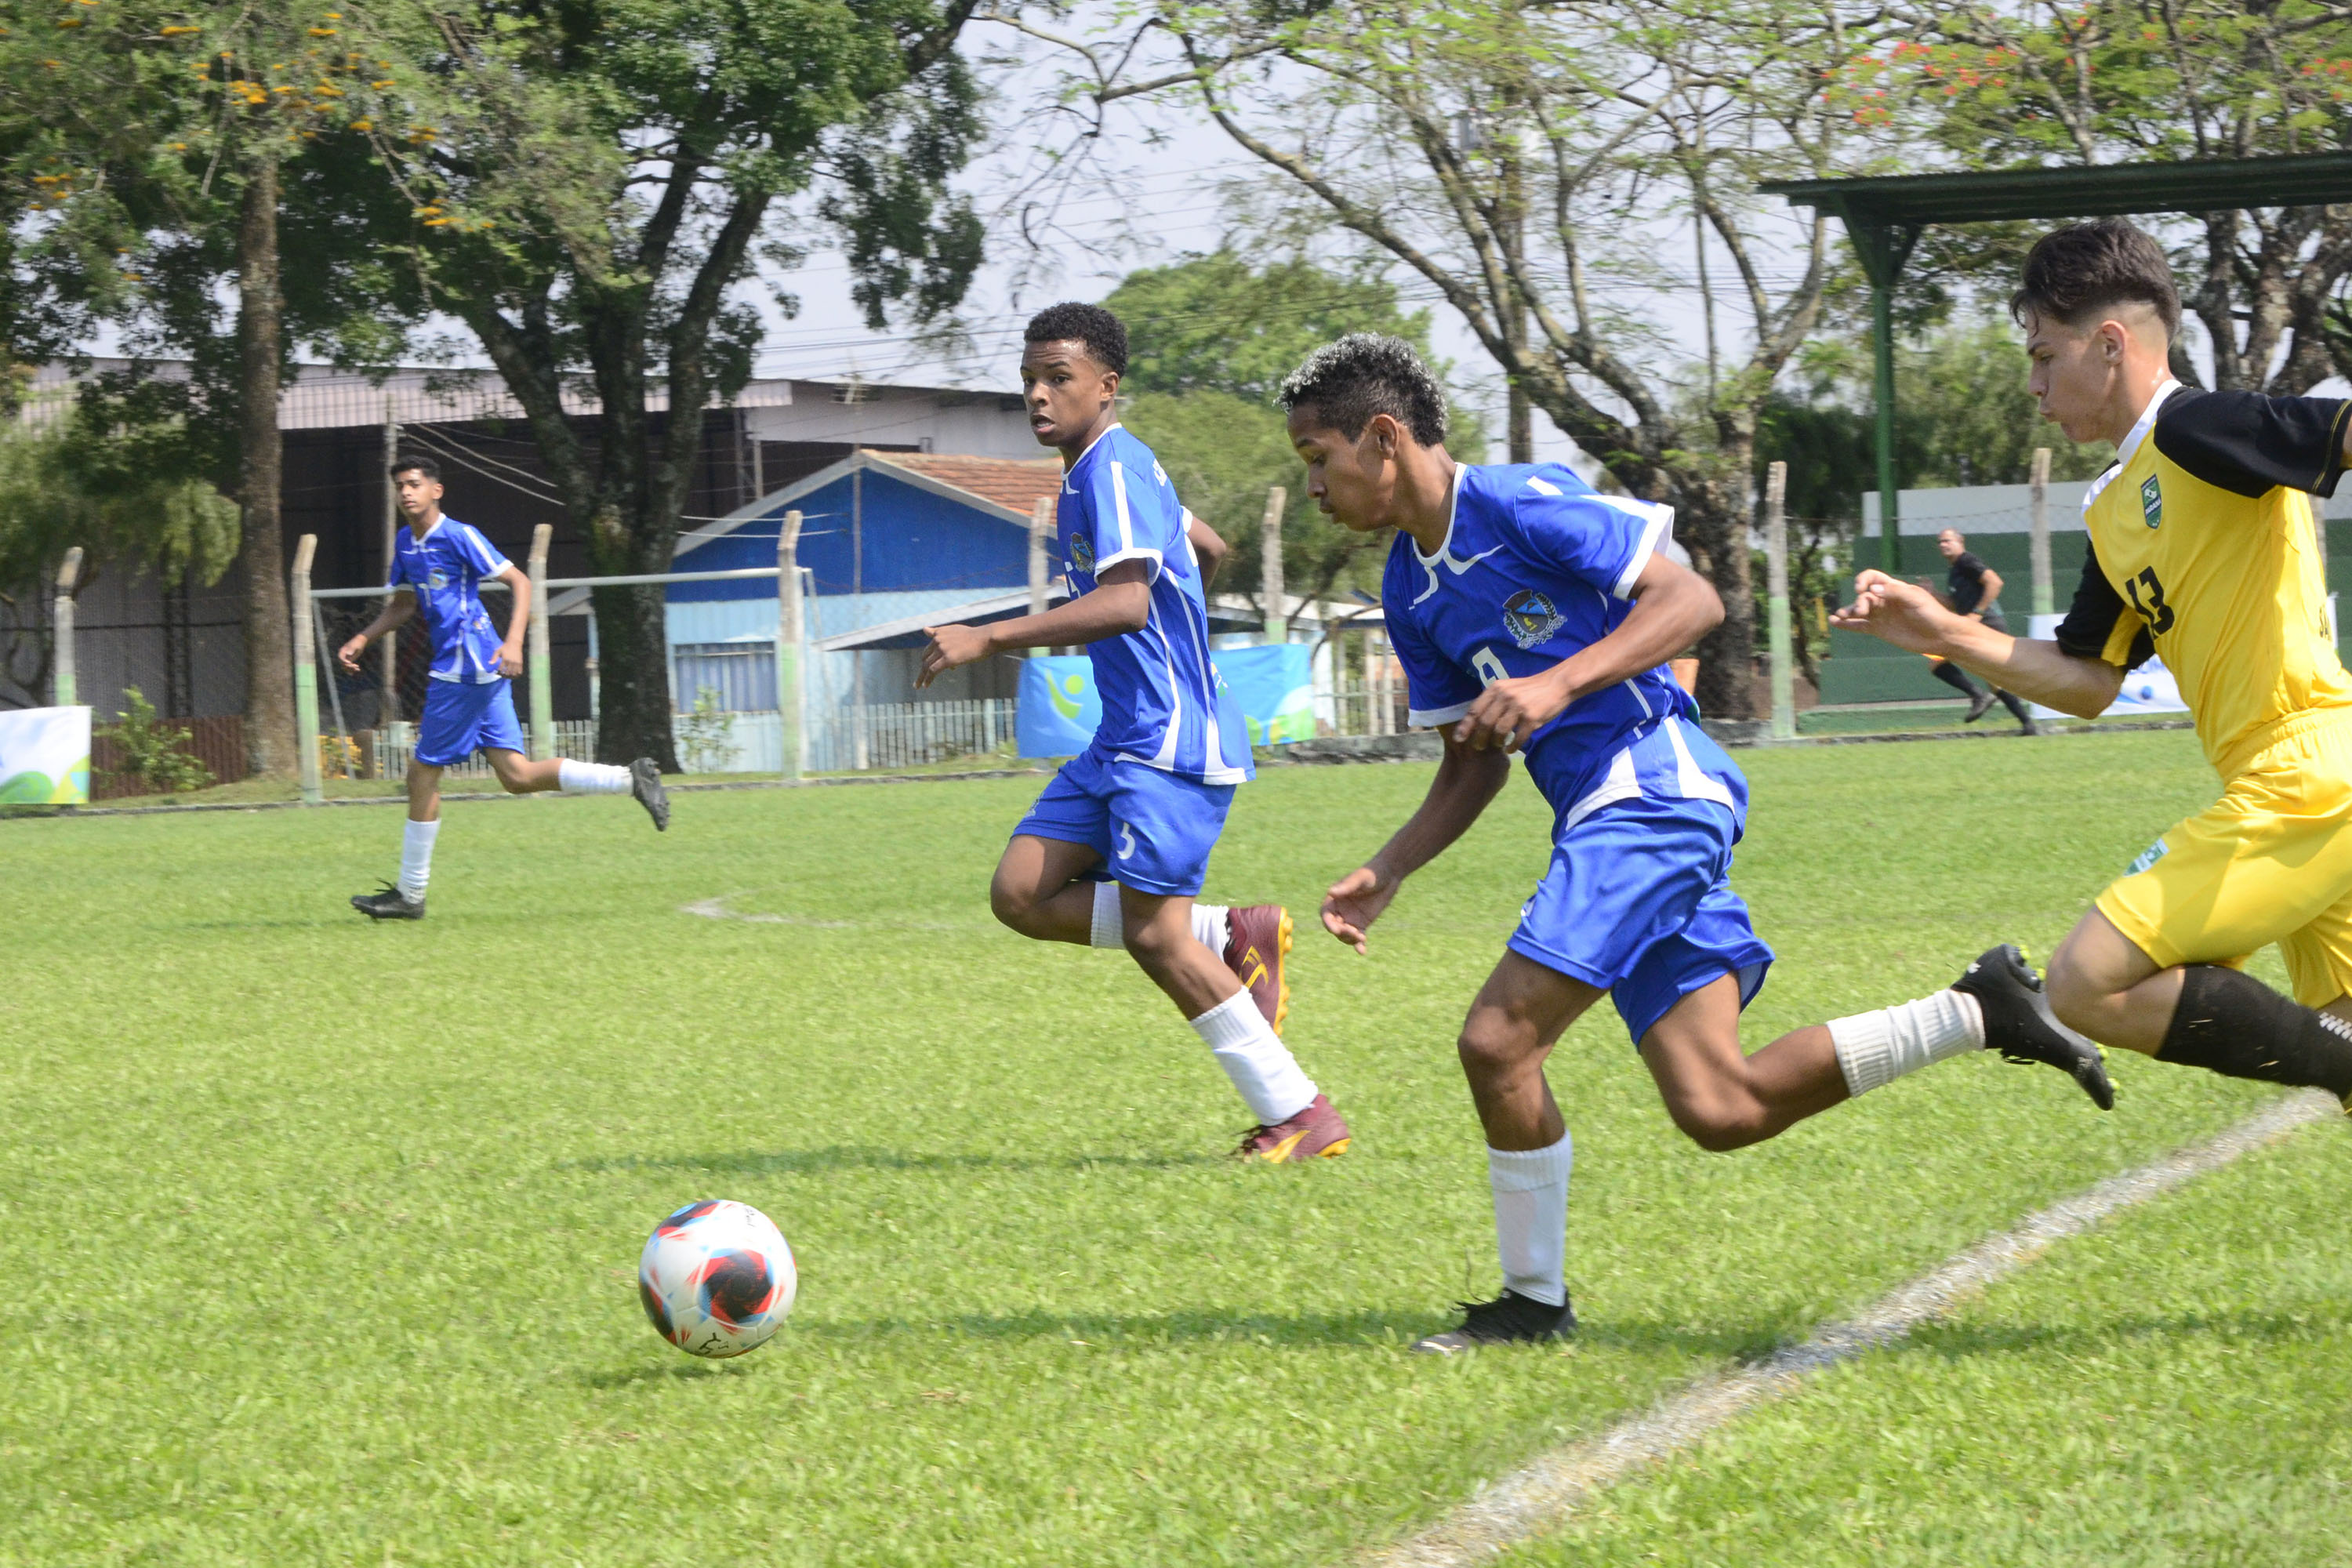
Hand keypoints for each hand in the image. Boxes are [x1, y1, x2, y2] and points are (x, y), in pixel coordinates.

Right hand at [337, 634, 367, 674]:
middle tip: (357, 666)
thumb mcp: (355, 646)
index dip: (344, 662)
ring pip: (346, 667)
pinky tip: (358, 670)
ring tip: (358, 669)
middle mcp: (343, 656)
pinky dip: (353, 669)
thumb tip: (348, 653)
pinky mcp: (350, 661)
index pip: (340, 658)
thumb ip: (351, 649)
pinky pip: (349, 667)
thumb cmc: (357, 643)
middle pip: (343, 664)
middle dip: (349, 666)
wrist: (361, 642)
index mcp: (342, 651)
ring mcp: (346, 659)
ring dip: (351, 669)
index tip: (350, 663)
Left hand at [496, 641, 523, 678]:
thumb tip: (489, 663)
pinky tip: (517, 674)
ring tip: (510, 675)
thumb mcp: (498, 651)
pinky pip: (520, 669)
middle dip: (505, 673)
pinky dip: (518, 672)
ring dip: (511, 674)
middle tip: (504, 674)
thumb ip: (494, 657)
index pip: (501, 668)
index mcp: (504, 659)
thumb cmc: (505, 646)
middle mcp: (510, 662)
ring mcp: (516, 662)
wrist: (514, 642)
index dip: (499, 671)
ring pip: (513, 671)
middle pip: (507, 671)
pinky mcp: (520, 662)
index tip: (499, 672)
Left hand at [917, 623, 992, 688]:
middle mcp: (938, 640)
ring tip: (918, 685)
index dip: (928, 659)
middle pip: (925, 657)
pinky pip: (933, 671)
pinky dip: (928, 679)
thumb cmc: (975, 636)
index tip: (926, 668)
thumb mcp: (955, 630)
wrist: (985, 638)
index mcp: (939, 633)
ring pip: (927, 665)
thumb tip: (924, 629)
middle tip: (919, 679)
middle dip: (922, 668)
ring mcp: (942, 649)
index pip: (929, 649)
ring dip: (921, 677)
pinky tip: (925, 685)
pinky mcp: (947, 659)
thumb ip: (939, 631)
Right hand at [1321, 862, 1399, 954]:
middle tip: (1354, 932)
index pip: (1325, 914)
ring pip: (1344, 935)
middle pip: (1334, 927)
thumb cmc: (1372, 873)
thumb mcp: (1360, 879)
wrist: (1389, 875)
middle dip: (1341, 932)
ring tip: (1362, 938)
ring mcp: (1351, 918)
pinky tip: (1362, 951)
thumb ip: (1347, 886)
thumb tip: (1331, 892)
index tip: (1336, 929)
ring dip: (1350, 939)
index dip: (1328, 923)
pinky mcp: (1362, 924)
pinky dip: (1359, 945)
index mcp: (1335, 898)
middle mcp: (1340, 910)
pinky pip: (1358, 937)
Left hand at [1454, 667, 1571, 751]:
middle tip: (1478, 747)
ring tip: (1497, 746)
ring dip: (1496, 742)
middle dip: (1479, 738)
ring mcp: (1519, 707)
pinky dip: (1513, 746)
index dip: (1465, 726)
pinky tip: (1511, 749)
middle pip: (1485, 722)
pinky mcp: (1532, 718)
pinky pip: (1519, 737)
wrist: (1557, 684)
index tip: (1459, 739)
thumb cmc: (1530, 689)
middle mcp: (1505, 696)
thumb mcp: (1509, 687)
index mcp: (1497, 688)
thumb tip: (1477, 718)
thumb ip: (1494, 699)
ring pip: (1499, 731)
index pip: (1475, 709)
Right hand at [1828, 570, 1962, 655]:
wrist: (1940, 636)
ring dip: (1847, 612)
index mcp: (1894, 588)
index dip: (1864, 580)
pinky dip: (1847, 625)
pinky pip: (1859, 626)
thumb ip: (1894, 593)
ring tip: (1839, 617)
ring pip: (1858, 611)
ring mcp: (1881, 615)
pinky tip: (1835, 623)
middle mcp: (1885, 600)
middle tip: (1861, 611)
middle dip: (1858, 602)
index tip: (1861, 589)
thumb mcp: (1916, 599)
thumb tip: (1873, 591)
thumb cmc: (1932, 613)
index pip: (1873, 578)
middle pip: (1864, 596)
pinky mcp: (1878, 630)